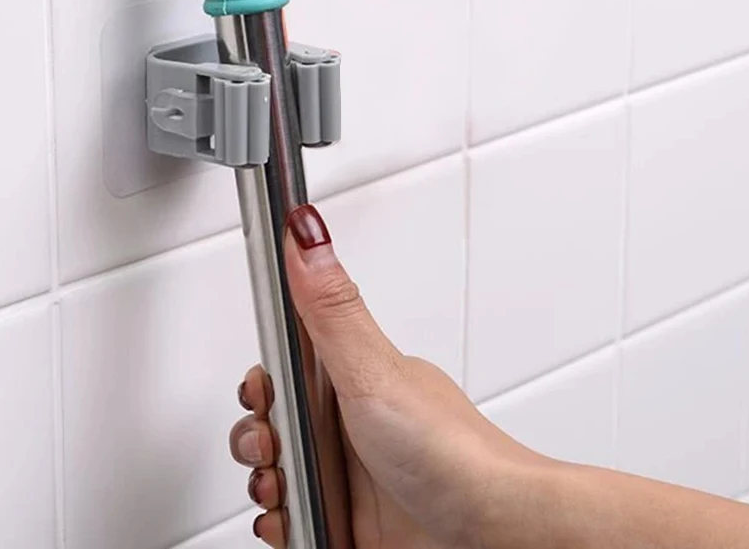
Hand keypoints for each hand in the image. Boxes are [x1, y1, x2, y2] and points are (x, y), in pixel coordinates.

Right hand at [228, 204, 536, 548]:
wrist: (491, 531)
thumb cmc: (450, 451)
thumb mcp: (373, 370)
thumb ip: (331, 307)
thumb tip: (307, 230)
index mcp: (355, 377)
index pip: (286, 366)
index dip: (263, 383)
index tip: (261, 392)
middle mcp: (352, 423)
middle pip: (275, 421)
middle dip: (257, 434)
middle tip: (271, 445)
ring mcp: (352, 475)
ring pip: (280, 471)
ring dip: (265, 480)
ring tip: (281, 487)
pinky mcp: (351, 522)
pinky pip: (297, 518)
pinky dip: (284, 521)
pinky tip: (292, 518)